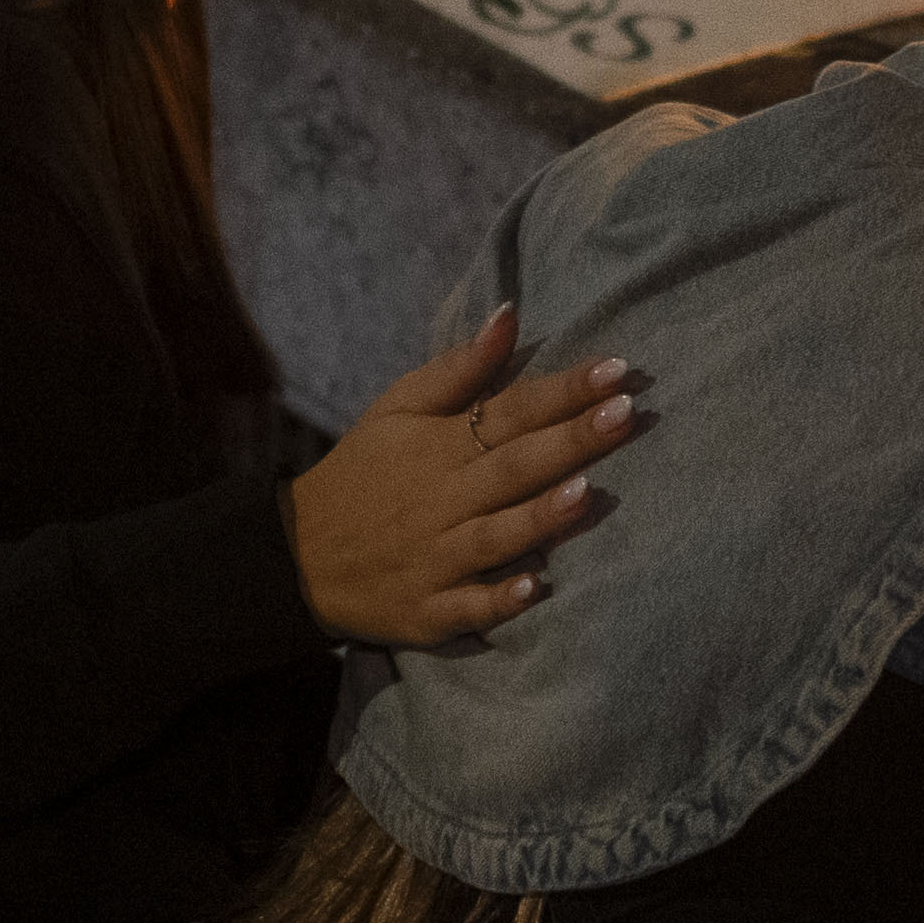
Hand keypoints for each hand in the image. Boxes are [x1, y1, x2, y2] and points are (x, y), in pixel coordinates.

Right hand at [287, 305, 637, 648]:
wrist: (297, 555)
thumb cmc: (364, 474)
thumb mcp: (398, 409)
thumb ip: (460, 368)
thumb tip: (511, 312)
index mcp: (440, 446)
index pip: (511, 410)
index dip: (564, 390)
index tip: (617, 369)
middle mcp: (442, 499)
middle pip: (514, 467)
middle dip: (570, 441)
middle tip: (627, 414)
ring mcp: (436, 557)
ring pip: (495, 535)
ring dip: (541, 516)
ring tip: (588, 493)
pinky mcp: (428, 610)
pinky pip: (467, 606)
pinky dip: (498, 599)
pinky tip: (534, 589)